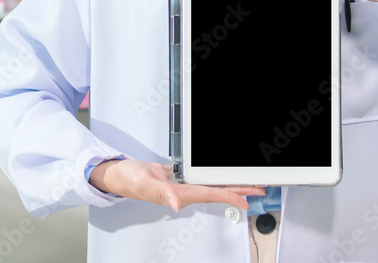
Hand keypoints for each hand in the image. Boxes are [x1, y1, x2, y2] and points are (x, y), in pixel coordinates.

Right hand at [89, 159, 264, 211]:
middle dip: (239, 190)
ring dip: (230, 183)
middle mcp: (184, 191)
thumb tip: (176, 203)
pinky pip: (202, 176)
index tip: (248, 198)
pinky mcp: (179, 176)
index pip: (211, 195)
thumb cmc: (128, 180)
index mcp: (179, 194)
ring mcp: (183, 184)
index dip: (231, 196)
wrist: (119, 174)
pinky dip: (215, 174)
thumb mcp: (145, 184)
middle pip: (218, 191)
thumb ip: (161, 194)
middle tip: (259, 188)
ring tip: (247, 181)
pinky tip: (222, 173)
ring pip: (212, 184)